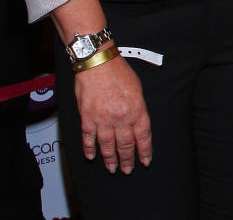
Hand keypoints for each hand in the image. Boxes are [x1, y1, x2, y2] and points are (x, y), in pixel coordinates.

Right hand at [74, 54, 151, 173]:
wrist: (98, 63)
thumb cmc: (119, 72)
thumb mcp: (137, 88)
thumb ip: (137, 108)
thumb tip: (136, 123)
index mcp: (136, 109)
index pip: (143, 136)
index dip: (144, 151)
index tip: (145, 161)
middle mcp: (121, 118)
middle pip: (125, 145)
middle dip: (127, 159)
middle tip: (127, 170)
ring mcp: (103, 119)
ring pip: (107, 146)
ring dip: (110, 159)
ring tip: (112, 168)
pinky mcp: (87, 118)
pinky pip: (88, 139)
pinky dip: (89, 149)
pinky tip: (92, 156)